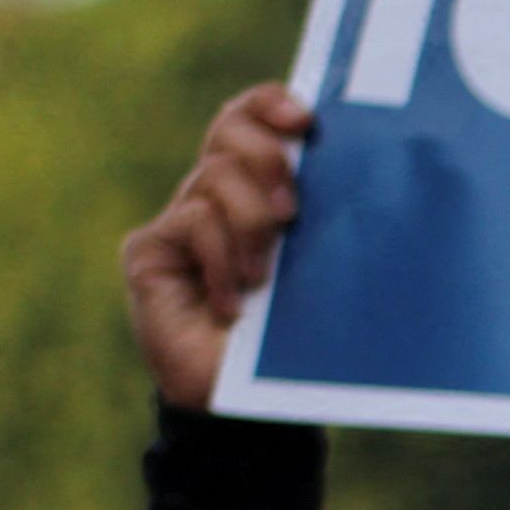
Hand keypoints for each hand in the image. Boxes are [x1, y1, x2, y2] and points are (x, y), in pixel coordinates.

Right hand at [122, 87, 312, 409]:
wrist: (247, 405)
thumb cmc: (290, 336)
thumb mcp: (316, 268)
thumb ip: (321, 219)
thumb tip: (361, 168)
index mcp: (257, 191)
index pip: (252, 119)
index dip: (270, 104)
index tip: (304, 120)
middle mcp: (214, 197)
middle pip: (227, 130)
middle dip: (265, 157)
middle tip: (292, 209)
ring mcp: (179, 223)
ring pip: (215, 179)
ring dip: (252, 227)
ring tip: (263, 278)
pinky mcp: (149, 250)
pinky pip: (192, 221)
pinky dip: (221, 259)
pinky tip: (232, 302)